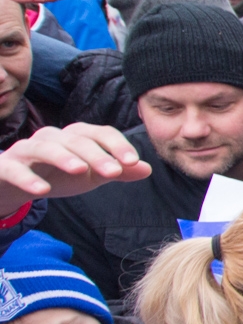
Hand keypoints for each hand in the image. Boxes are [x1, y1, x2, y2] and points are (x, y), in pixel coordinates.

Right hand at [0, 124, 151, 213]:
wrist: (14, 183)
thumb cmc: (57, 174)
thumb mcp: (90, 175)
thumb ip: (116, 171)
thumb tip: (147, 169)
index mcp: (75, 136)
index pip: (100, 133)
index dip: (117, 145)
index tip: (133, 162)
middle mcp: (51, 137)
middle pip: (76, 140)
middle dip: (96, 154)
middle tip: (114, 172)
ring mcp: (26, 149)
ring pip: (45, 147)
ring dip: (64, 157)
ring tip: (80, 171)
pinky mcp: (5, 165)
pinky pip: (14, 168)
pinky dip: (27, 177)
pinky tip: (41, 190)